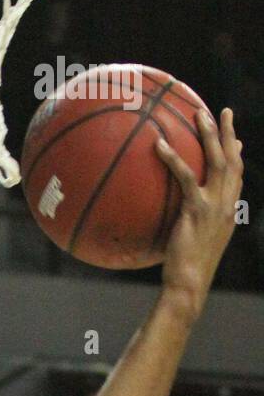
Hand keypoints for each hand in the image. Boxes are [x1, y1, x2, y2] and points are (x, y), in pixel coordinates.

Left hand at [157, 108, 243, 316]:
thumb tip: (181, 219)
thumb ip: (194, 225)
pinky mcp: (197, 209)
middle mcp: (227, 205)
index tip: (235, 138)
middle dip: (228, 133)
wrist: (189, 284)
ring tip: (199, 114)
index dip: (236, 155)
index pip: (237, 176)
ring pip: (217, 160)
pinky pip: (186, 176)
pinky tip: (159, 144)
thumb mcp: (196, 244)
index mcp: (228, 212)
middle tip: (221, 111)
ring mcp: (215, 205)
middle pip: (233, 160)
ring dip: (210, 134)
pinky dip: (173, 158)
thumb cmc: (186, 271)